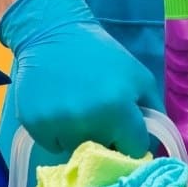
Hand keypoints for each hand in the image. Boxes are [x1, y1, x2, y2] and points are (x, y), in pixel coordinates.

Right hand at [0, 0, 160, 156]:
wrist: (53, 34)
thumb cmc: (102, 54)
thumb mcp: (138, 75)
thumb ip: (153, 112)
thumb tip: (151, 148)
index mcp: (117, 108)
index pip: (135, 149)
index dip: (133, 139)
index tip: (126, 128)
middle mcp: (86, 122)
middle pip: (107, 152)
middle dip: (108, 139)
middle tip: (100, 113)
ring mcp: (58, 126)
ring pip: (79, 151)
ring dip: (83, 136)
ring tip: (78, 108)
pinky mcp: (34, 126)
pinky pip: (55, 146)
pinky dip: (59, 133)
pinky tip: (59, 107)